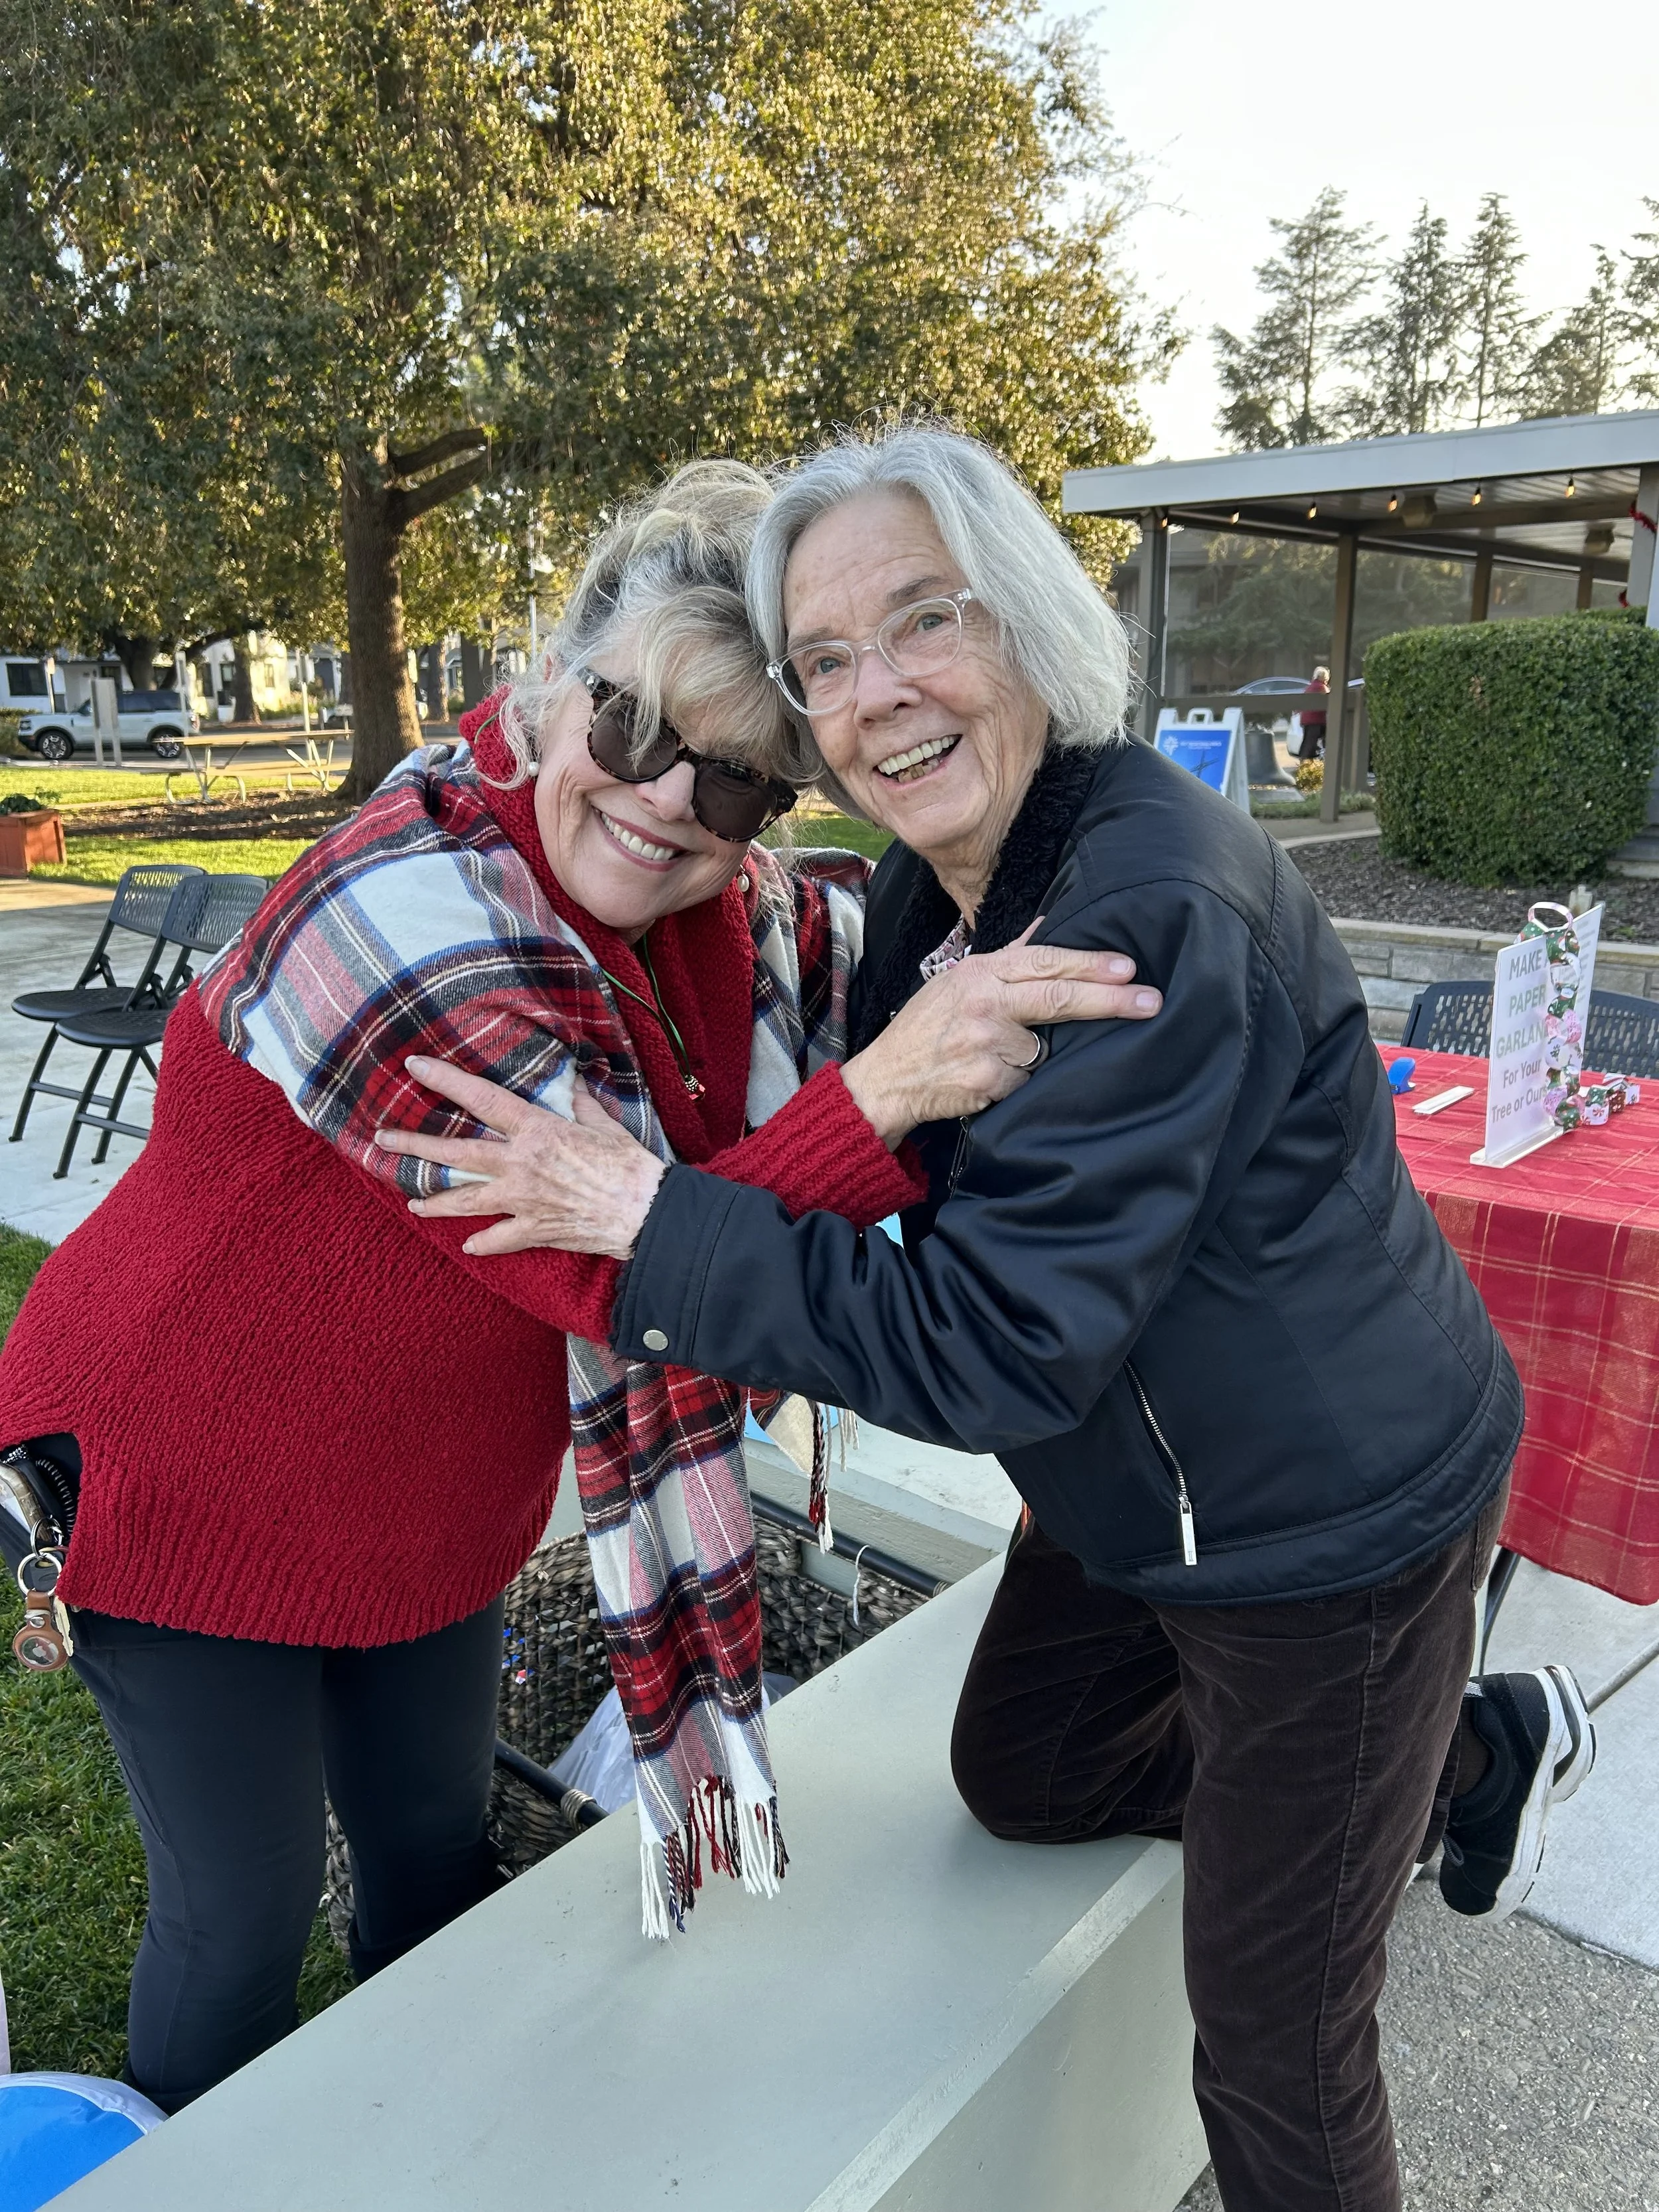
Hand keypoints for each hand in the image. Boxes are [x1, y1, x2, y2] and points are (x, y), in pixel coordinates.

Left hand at [374, 1057, 664, 1256]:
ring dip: (435, 1201)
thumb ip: (580, 1104)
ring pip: (465, 1200)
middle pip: (455, 1153)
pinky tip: (469, 1244)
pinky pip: (499, 1239)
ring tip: (413, 1201)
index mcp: (536, 1130)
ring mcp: (522, 1200)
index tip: (415, 1067)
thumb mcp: (604, 1124)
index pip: (481, 1099)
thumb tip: (572, 1084)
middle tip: (383, 1138)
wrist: (647, 1212)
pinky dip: (483, 1242)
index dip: (445, 1080)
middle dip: (415, 1144)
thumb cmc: (629, 1165)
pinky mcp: (534, 1230)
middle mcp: (520, 1164)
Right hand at [841, 927, 1160, 1144]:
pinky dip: (1013, 1083)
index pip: (1043, 962)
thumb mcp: (960, 980)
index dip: (1088, 964)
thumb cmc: (927, 1026)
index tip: (1127, 967)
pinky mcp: (987, 1081)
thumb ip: (1008, 956)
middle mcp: (983, 1003)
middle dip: (1109, 999)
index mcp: (980, 972)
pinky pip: (1024, 1081)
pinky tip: (985, 1077)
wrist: (887, 1078)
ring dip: (1029, 1055)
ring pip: (1041, 1049)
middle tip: (1150, 1000)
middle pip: (1058, 998)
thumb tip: (1048, 923)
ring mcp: (985, 1043)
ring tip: (992, 1054)